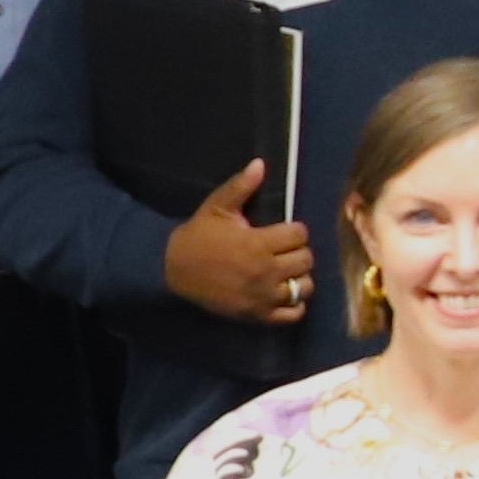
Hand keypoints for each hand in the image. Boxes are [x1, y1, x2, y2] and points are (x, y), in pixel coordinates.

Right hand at [164, 158, 313, 325]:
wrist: (172, 269)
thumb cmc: (198, 236)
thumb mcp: (217, 207)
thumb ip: (241, 187)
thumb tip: (260, 164)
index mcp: (257, 243)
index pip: (300, 234)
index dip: (295, 230)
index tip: (283, 231)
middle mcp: (265, 272)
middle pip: (306, 260)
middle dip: (298, 251)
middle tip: (284, 250)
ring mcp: (262, 296)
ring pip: (304, 287)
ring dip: (299, 278)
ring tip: (285, 271)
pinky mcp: (257, 314)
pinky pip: (293, 314)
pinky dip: (295, 305)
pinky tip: (284, 293)